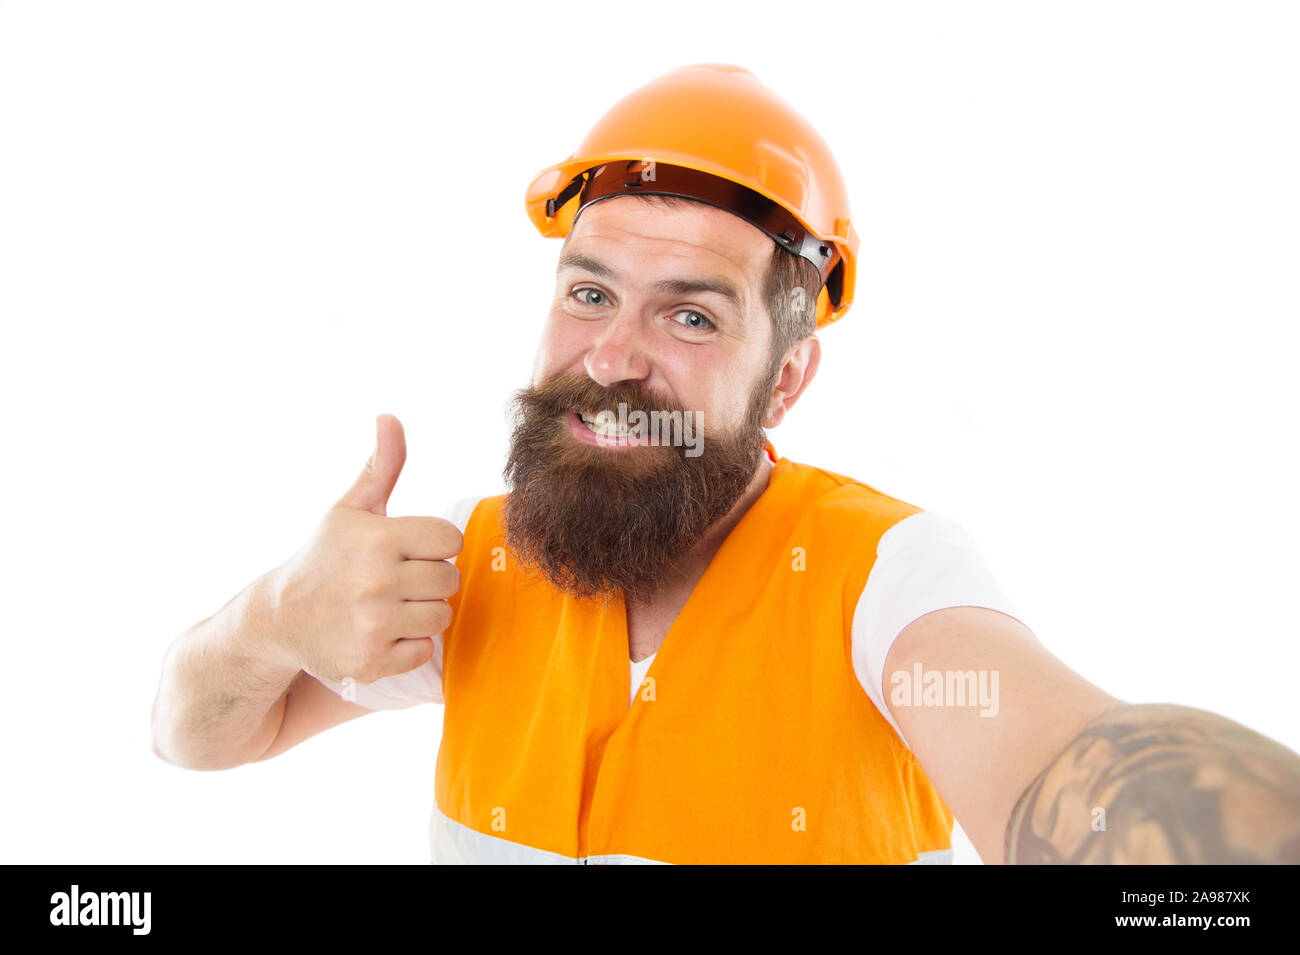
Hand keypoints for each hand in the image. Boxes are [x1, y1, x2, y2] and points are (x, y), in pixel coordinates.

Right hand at [265, 414, 461, 684]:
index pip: (449, 539)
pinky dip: (408, 645)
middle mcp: (375, 581)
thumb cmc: (324, 557)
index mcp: (377, 538)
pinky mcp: (371, 661)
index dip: (433, 544)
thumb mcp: (350, 509)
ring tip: (389, 605)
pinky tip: (380, 632)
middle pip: (449, 579)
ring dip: (422, 612)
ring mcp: (373, 624)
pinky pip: (424, 651)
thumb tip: (390, 417)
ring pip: (441, 616)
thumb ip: (382, 466)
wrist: (278, 618)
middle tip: (395, 580)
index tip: (407, 549)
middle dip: (428, 579)